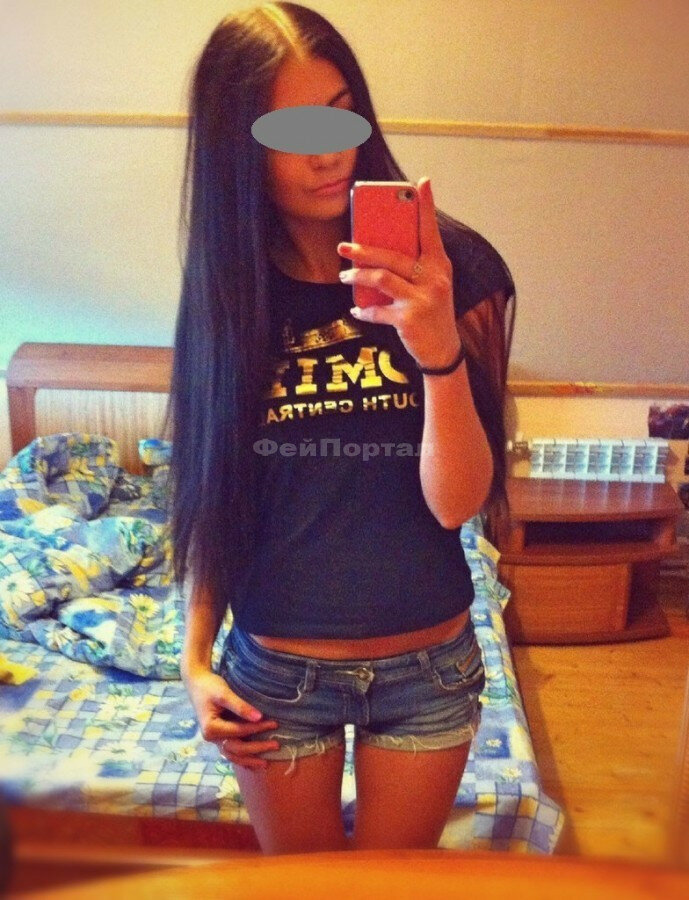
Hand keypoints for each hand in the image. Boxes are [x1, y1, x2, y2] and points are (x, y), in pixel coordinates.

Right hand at [182, 666, 279, 770]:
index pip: (239, 731)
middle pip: (237, 749)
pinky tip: (253, 763)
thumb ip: (240, 706)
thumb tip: (259, 717)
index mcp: (211, 728)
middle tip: (276, 745)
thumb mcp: (224, 694)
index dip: (256, 729)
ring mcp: (215, 740)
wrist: (197, 684)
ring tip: (265, 764)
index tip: (274, 724)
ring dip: (249, 760)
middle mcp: (212, 738)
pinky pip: (231, 752)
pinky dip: (242, 758)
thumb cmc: (210, 687)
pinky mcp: (219, 737)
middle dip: (257, 749)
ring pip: (233, 755)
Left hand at [337, 176, 461, 368]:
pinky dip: (363, 311)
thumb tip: (376, 247)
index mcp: (439, 265)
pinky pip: (377, 310)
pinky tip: (356, 309)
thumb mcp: (431, 284)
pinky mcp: (409, 319)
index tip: (422, 182)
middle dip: (364, 250)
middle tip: (343, 246)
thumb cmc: (432, 311)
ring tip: (344, 276)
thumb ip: (413, 266)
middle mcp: (434, 279)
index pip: (431, 231)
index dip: (427, 206)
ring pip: (381, 278)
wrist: (442, 350)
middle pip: (393, 255)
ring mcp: (422, 299)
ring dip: (358, 276)